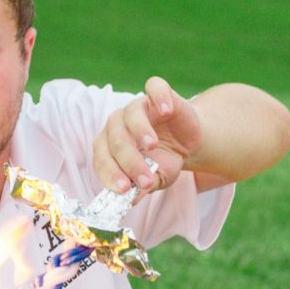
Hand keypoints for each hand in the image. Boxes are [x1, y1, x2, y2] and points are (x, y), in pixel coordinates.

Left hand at [93, 76, 202, 196]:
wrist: (188, 143)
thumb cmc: (164, 161)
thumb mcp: (156, 179)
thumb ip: (141, 188)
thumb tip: (130, 200)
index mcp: (108, 147)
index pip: (102, 159)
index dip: (111, 175)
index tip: (124, 189)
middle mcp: (117, 125)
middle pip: (115, 140)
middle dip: (129, 162)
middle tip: (145, 179)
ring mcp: (136, 108)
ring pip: (130, 115)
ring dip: (139, 131)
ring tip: (152, 146)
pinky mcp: (157, 94)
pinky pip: (154, 88)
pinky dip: (158, 96)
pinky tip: (166, 111)